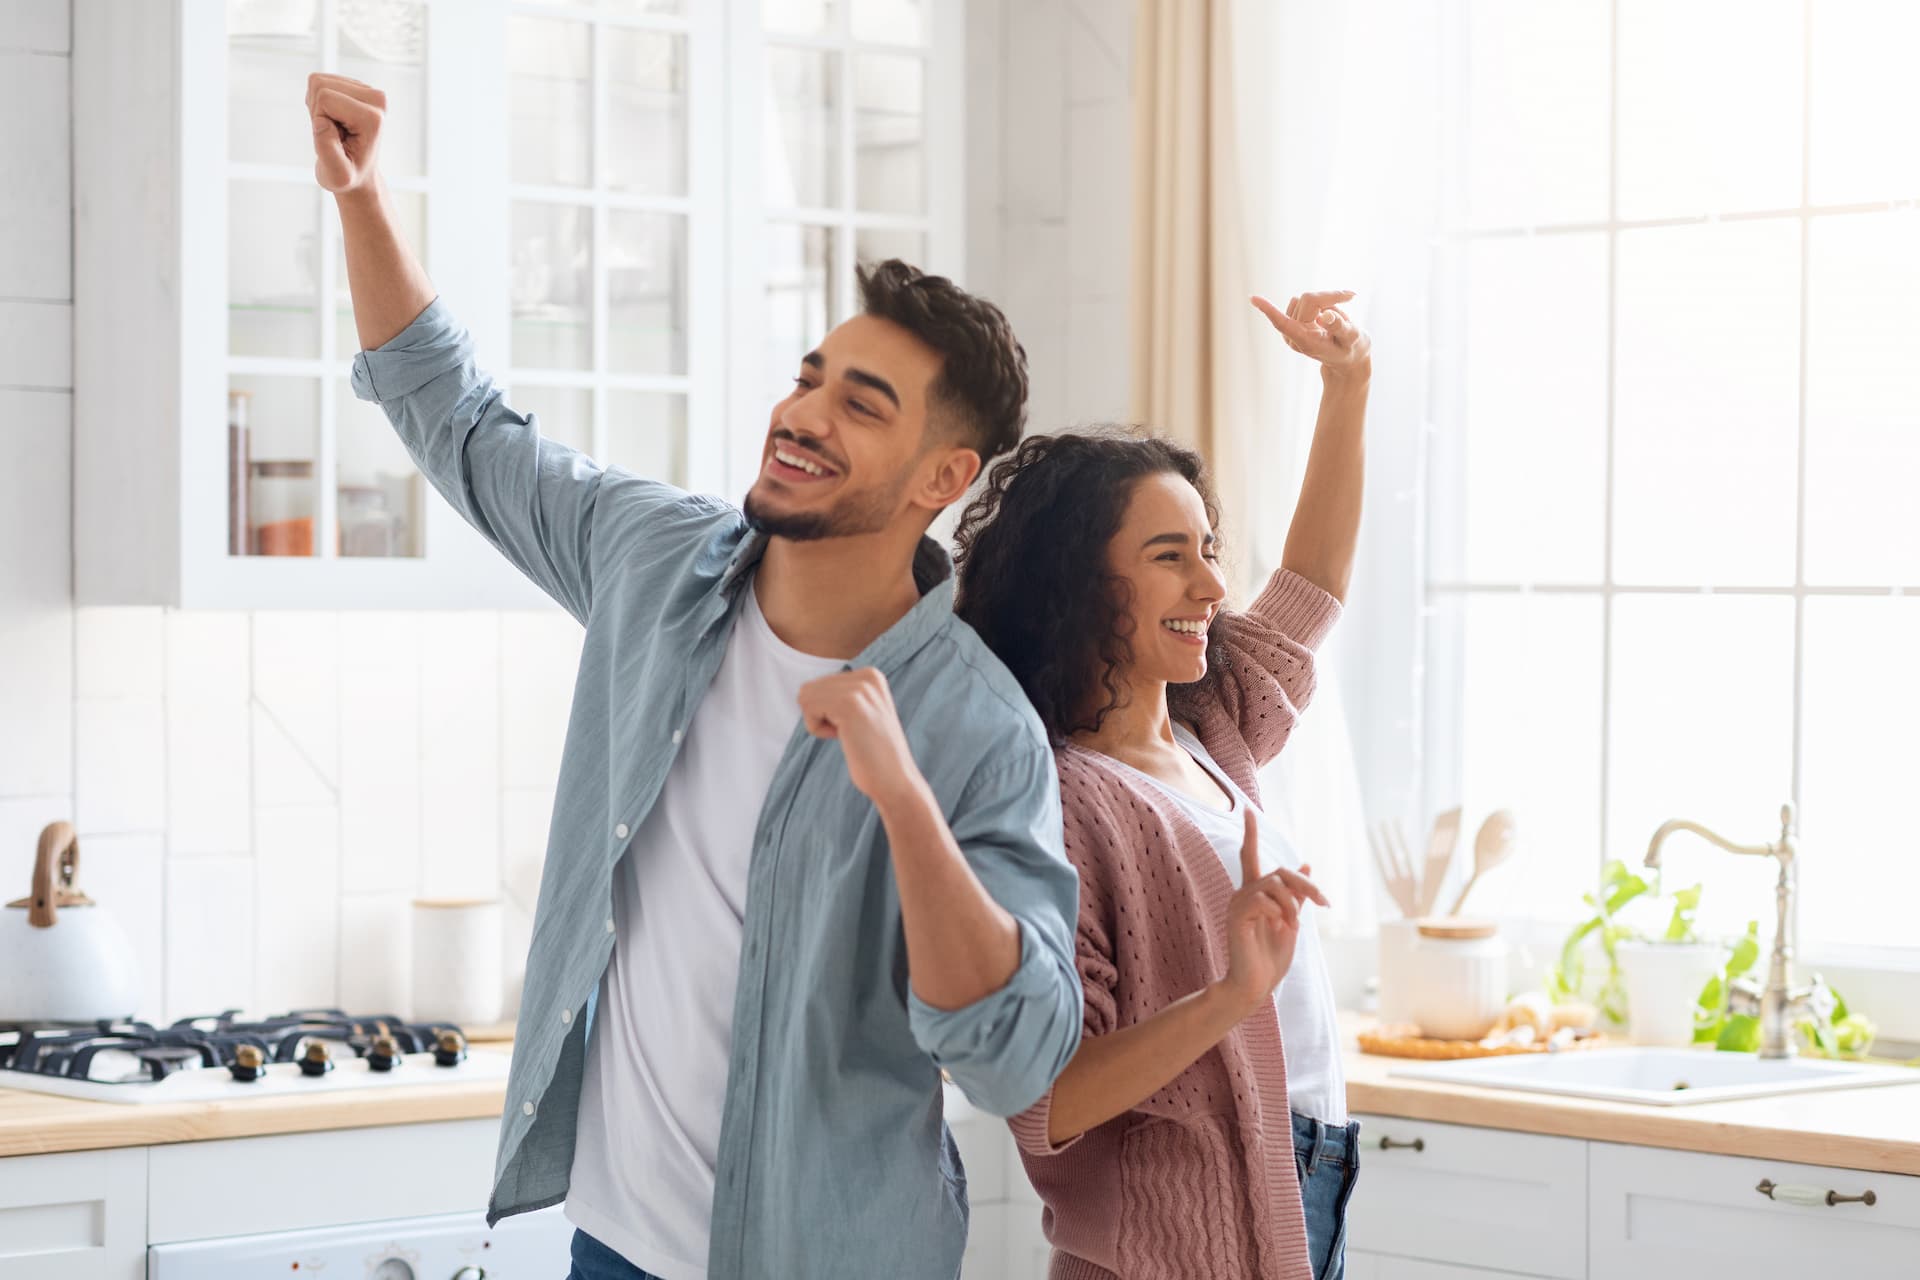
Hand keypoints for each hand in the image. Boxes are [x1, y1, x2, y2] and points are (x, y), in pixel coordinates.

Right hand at [308, 73, 386, 193]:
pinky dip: (318, 102)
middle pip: (320, 85)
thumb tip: (322, 122)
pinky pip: (319, 82)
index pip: (325, 98)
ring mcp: (368, 90)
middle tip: (332, 134)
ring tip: (333, 128)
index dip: (318, 120)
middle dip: (317, 111)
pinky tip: (332, 119)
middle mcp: (377, 98)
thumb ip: (328, 151)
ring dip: (317, 107)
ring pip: (318, 81)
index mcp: (373, 118)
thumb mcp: (337, 175)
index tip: (334, 139)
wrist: (358, 173)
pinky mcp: (357, 86)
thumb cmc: (348, 176)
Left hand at [797, 668, 924, 808]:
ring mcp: (860, 688)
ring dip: (819, 723)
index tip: (852, 726)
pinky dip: (818, 729)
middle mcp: (867, 676)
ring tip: (848, 735)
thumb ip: (839, 695)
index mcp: (870, 675)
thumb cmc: (872, 753)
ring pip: (806, 697)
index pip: (817, 684)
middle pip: (808, 688)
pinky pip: (809, 708)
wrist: (894, 778)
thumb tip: (803, 691)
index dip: (826, 712)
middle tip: (850, 733)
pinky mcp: (850, 703)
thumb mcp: (860, 711)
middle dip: (820, 716)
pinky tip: (844, 737)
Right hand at [1218, 808, 1328, 1016]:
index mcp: (1254, 894)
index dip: (1250, 834)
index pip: (1250, 856)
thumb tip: (1306, 865)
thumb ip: (1296, 894)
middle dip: (1304, 885)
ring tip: (1297, 926)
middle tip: (1324, 903)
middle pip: (1278, 872)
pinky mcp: (1237, 916)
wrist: (1255, 985)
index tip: (1247, 811)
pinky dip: (1280, 912)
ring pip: (1274, 884)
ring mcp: (1237, 904)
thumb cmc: (1271, 958)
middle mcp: (1242, 894)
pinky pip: (1263, 900)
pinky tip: (1283, 927)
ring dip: (1293, 904)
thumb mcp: (1291, 920)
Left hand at [1251, 290, 1372, 377]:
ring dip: (1326, 301)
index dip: (1269, 310)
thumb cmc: (1352, 349)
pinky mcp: (1293, 320)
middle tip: (1350, 297)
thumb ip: (1340, 327)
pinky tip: (1328, 316)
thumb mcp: (1353, 338)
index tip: (1253, 298)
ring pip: (1308, 298)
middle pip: (1308, 300)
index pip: (1283, 323)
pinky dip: (1321, 303)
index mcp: (1306, 341)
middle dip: (1330, 297)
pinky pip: (1307, 300)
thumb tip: (1325, 314)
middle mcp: (1294, 335)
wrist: (1348, 357)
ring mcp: (1292, 328)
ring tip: (1337, 319)